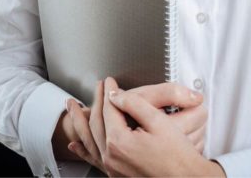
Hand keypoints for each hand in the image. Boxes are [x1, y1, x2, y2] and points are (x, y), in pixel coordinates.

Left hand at [87, 77, 221, 176]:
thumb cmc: (177, 156)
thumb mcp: (158, 123)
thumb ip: (135, 105)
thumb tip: (118, 94)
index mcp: (120, 142)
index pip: (109, 109)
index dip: (109, 92)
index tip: (110, 81)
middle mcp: (111, 156)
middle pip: (97, 123)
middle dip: (96, 101)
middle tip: (99, 87)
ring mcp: (112, 168)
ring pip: (89, 140)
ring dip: (79, 122)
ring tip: (72, 108)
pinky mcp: (116, 174)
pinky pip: (93, 159)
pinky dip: (82, 150)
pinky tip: (75, 145)